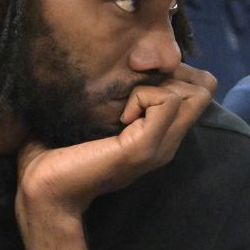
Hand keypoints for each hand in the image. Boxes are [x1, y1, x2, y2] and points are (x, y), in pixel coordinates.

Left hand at [15, 64, 216, 226]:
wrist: (44, 189)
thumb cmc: (57, 153)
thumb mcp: (94, 117)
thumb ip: (112, 96)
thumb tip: (117, 60)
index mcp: (157, 135)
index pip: (198, 91)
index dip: (175, 72)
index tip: (139, 78)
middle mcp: (166, 142)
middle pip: (205, 89)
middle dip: (173, 72)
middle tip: (137, 84)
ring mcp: (159, 147)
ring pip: (195, 93)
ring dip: (159, 83)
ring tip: (127, 102)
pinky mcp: (144, 147)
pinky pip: (167, 101)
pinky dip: (144, 95)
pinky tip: (121, 114)